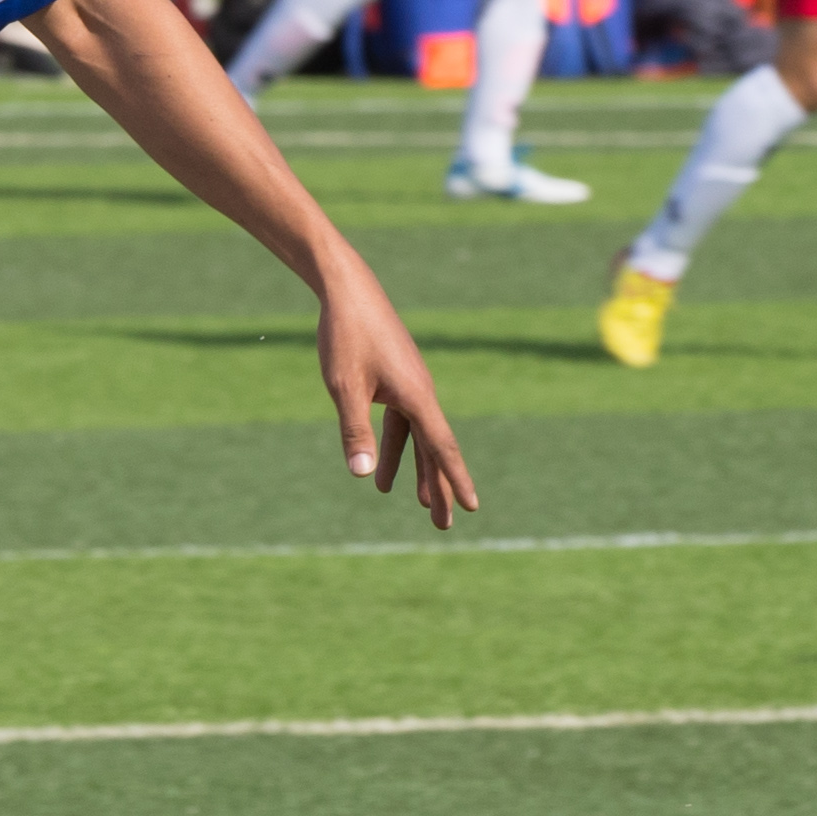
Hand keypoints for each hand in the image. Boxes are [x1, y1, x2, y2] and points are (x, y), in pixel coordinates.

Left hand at [315, 267, 474, 530]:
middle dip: (440, 488)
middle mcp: (421, 393)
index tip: (471, 507)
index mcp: (417, 396)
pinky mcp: (396, 381)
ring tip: (420, 505)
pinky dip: (397, 448)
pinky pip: (402, 423)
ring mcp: (410, 387)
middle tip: (445, 524)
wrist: (348, 290)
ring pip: (419, 439)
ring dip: (418, 471)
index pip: (441, 447)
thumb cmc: (346, 336)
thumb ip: (354, 431)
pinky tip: (382, 472)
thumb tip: (362, 474)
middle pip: (435, 449)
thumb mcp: (344, 387)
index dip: (455, 479)